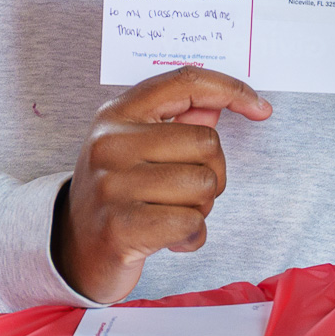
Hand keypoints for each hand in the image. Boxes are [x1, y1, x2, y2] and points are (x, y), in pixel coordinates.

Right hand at [53, 66, 271, 302]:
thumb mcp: (138, 149)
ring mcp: (112, 184)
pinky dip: (191, 236)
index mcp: (117, 114)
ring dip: (200, 209)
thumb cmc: (118, 195)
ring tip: (169, 215)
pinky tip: (168, 239)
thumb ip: (179, 123)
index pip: (185, 83)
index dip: (231, 89)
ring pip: (205, 185)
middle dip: (212, 174)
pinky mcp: (120, 226)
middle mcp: (110, 143)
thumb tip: (221, 103)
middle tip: (181, 195)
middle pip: (208, 142)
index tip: (261, 108)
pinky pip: (192, 222)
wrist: (73, 252)